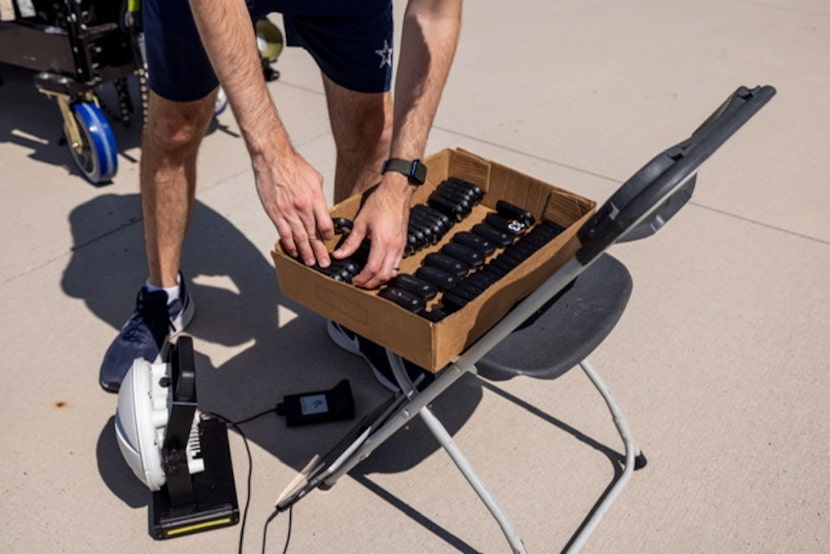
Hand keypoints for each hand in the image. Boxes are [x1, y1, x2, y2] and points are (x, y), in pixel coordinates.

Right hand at [253, 150, 334, 266]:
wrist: (273, 159)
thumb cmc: (294, 166)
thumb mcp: (315, 179)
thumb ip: (320, 197)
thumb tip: (324, 210)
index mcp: (315, 198)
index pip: (325, 225)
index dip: (328, 237)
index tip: (329, 242)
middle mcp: (303, 207)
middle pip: (313, 235)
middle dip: (320, 251)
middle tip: (324, 263)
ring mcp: (288, 211)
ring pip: (299, 238)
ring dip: (306, 253)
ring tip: (311, 263)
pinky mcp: (275, 213)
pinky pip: (284, 233)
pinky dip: (289, 245)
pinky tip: (294, 252)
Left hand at [332, 176, 410, 288]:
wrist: (396, 193)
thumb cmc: (380, 203)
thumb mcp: (361, 223)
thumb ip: (351, 242)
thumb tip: (339, 255)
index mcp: (382, 242)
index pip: (372, 269)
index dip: (362, 278)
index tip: (354, 279)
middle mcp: (394, 247)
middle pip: (384, 276)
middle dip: (371, 283)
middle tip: (360, 283)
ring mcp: (401, 247)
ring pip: (392, 272)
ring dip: (380, 279)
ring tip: (369, 278)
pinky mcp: (403, 244)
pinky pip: (397, 264)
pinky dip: (388, 271)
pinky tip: (380, 268)